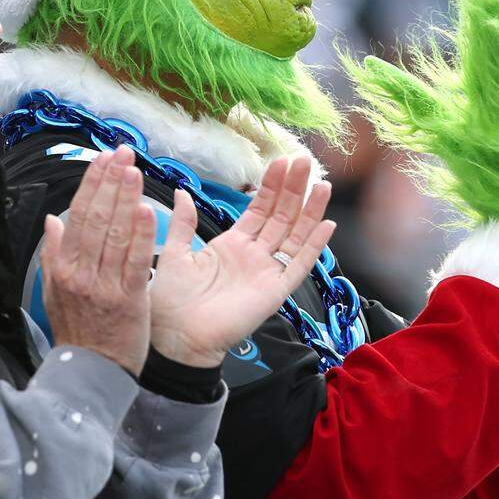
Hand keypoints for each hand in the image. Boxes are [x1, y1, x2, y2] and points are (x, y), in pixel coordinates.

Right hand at [40, 147, 155, 375]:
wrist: (90, 371)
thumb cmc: (76, 330)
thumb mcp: (53, 291)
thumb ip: (54, 253)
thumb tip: (54, 219)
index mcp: (64, 266)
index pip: (78, 214)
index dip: (92, 184)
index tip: (103, 159)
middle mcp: (81, 272)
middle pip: (96, 217)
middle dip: (110, 181)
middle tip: (123, 153)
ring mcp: (104, 285)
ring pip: (114, 233)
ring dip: (125, 198)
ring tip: (134, 170)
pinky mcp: (128, 299)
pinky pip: (134, 260)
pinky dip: (140, 234)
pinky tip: (147, 209)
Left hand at [150, 156, 335, 367]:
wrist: (176, 337)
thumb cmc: (172, 301)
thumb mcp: (174, 253)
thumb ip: (184, 223)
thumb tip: (183, 192)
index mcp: (232, 246)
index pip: (258, 209)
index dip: (270, 186)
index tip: (280, 162)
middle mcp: (254, 256)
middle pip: (281, 216)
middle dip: (293, 189)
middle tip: (305, 162)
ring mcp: (267, 273)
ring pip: (295, 235)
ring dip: (309, 211)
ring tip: (321, 185)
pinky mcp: (275, 291)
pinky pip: (299, 265)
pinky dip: (314, 246)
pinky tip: (326, 225)